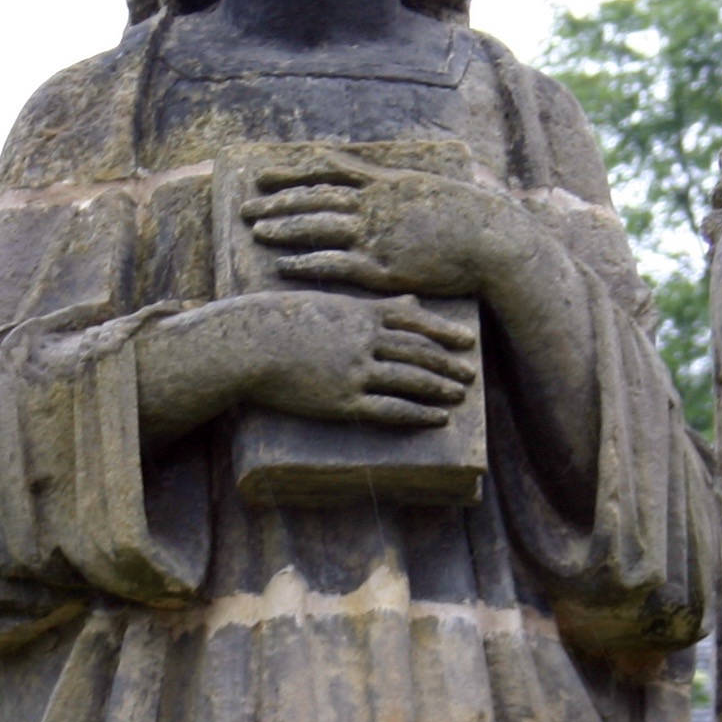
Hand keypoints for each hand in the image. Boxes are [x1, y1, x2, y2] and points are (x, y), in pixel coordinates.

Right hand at [241, 291, 480, 428]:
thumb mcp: (325, 304)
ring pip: (411, 380)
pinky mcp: (343, 401)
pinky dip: (418, 414)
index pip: (414, 322)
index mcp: (360, 314)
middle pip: (419, 352)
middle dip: (448, 363)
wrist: (250, 346)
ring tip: (459, 395)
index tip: (466, 339)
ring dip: (439, 389)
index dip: (443, 332)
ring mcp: (356, 372)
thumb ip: (363, 305)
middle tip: (471, 373)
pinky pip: (390, 409)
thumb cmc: (280, 320)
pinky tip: (437, 419)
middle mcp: (365, 342)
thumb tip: (394, 302)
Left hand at [242, 153, 526, 301]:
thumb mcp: (429, 188)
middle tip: (246, 206)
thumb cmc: (468, 218)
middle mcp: (374, 204)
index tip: (265, 175)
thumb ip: (398, 187)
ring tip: (257, 230)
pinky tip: (284, 264)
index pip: (326, 172)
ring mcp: (376, 235)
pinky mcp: (382, 266)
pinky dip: (306, 262)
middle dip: (277, 201)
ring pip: (318, 227)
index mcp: (384, 183)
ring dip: (285, 227)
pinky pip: (335, 263)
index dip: (292, 174)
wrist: (492, 242)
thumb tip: (383, 182)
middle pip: (314, 198)